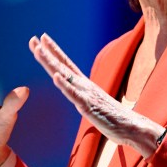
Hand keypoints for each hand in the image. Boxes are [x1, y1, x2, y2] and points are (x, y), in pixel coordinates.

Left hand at [29, 33, 163, 157]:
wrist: (133, 127)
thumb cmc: (115, 118)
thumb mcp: (95, 105)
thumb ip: (86, 98)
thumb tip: (79, 96)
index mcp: (84, 84)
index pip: (66, 64)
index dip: (53, 51)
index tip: (41, 38)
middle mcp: (84, 85)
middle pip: (61, 65)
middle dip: (46, 52)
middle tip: (33, 38)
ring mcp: (87, 94)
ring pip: (64, 76)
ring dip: (51, 62)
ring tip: (38, 50)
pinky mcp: (89, 106)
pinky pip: (75, 95)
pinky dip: (65, 85)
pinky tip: (55, 76)